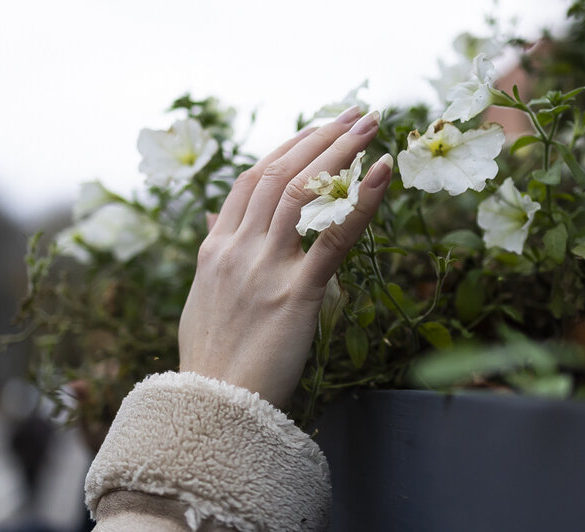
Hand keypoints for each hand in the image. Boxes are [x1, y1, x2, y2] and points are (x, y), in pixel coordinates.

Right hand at [178, 106, 391, 407]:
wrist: (211, 405)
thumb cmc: (209, 357)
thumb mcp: (201, 295)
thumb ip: (213, 250)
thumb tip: (212, 218)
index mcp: (216, 247)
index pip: (252, 180)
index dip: (287, 147)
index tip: (316, 128)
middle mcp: (237, 248)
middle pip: (280, 174)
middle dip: (320, 137)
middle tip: (355, 112)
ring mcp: (264, 268)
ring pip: (302, 193)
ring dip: (340, 152)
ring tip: (371, 123)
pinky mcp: (296, 294)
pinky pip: (332, 239)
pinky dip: (359, 202)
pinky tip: (382, 172)